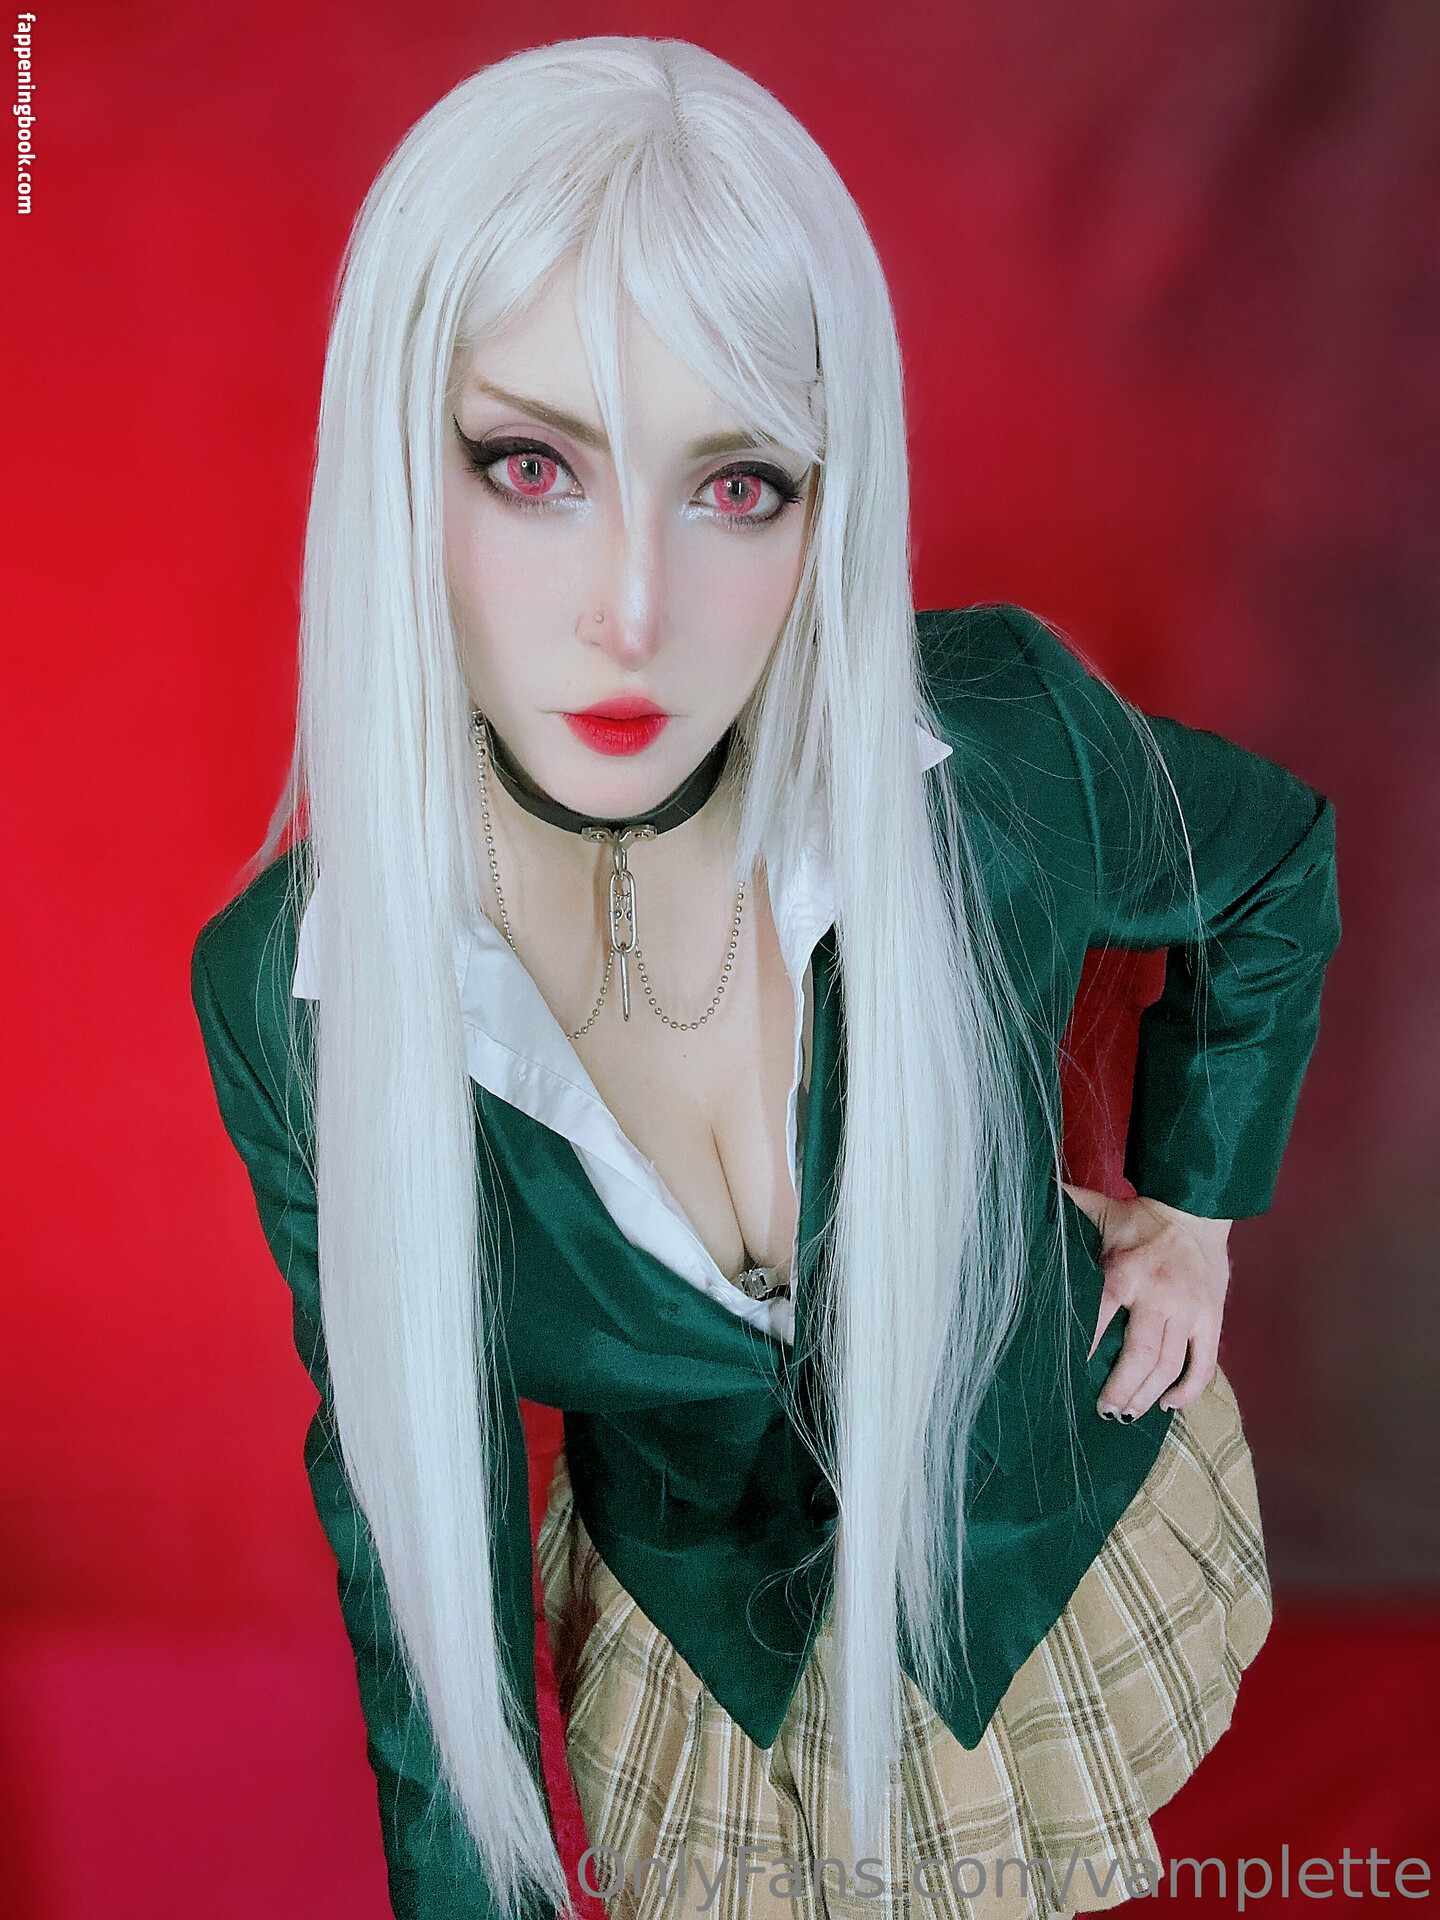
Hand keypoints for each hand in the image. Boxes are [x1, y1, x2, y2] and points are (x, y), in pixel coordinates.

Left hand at [1064, 1185, 1231, 1421]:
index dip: (1083, 1351)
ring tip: (1126, 1414)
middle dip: (1119, 1390)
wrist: (1195, 1209)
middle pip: (1139, 1356)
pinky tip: (1169, 1404)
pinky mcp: (1211, 1319)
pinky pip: (1203, 1365)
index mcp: (1126, 1272)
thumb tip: (1028, 1198)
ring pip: (1169, 1367)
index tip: (1066, 1376)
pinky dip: (1187, 1391)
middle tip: (1102, 1410)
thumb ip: (1064, 1209)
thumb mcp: (1098, 1210)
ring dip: (1146, 1397)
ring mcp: (1189, 1311)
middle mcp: (1159, 1295)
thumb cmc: (1139, 1218)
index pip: (1099, 1319)